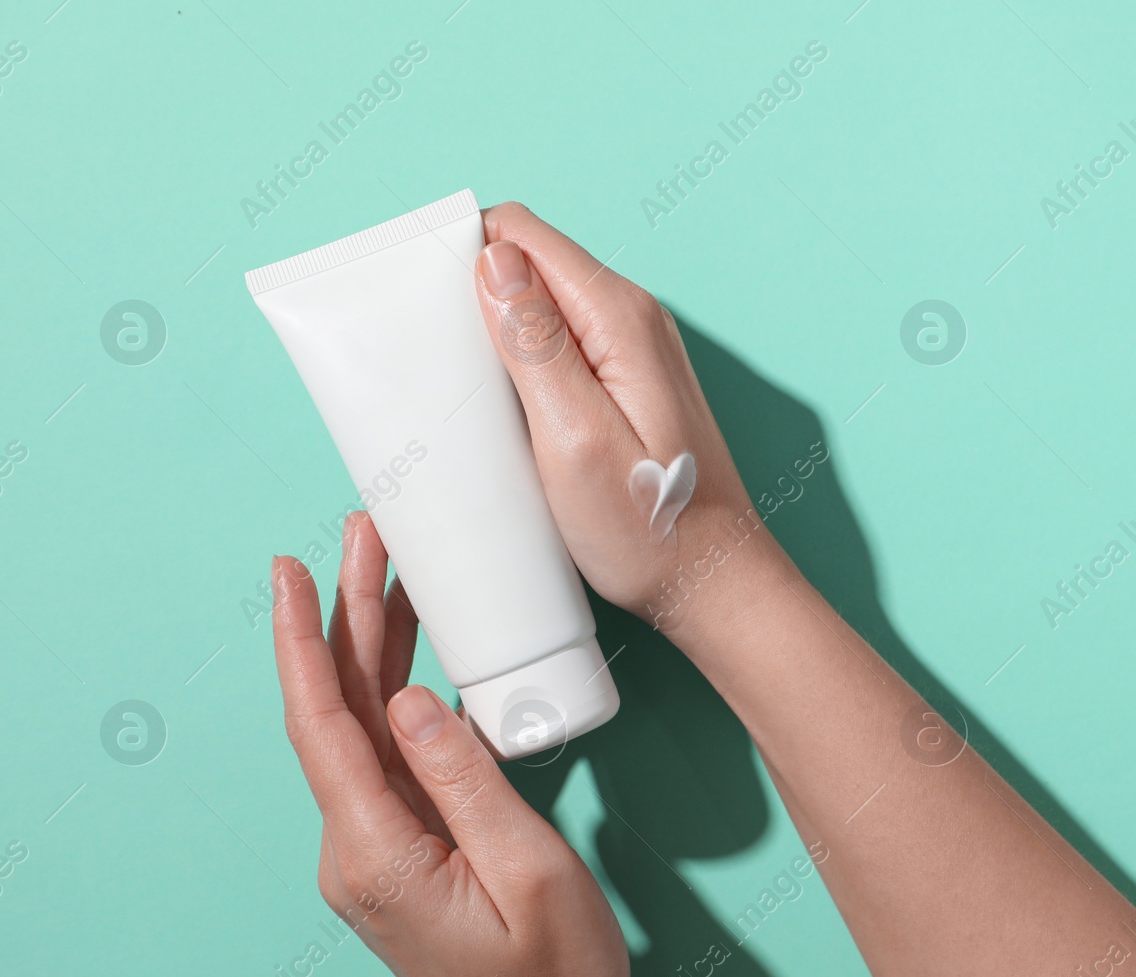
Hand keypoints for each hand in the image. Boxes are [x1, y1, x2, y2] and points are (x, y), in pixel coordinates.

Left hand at [270, 512, 627, 976]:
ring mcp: (377, 851)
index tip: (292, 570)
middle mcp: (360, 849)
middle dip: (344, 617)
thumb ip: (468, 782)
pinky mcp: (402, 853)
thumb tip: (411, 699)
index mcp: (379, 853)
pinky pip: (390, 759)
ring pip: (360, 729)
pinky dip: (397, 695)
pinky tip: (416, 655)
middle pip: (336, 712)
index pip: (322, 725)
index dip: (302, 640)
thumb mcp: (530, 873)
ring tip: (389, 572)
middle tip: (363, 536)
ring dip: (370, 649)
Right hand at [473, 203, 793, 632]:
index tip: (424, 309)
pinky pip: (561, 346)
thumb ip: (535, 344)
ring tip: (468, 396)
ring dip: (495, 336)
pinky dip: (523, 366)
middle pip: (529, 264)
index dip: (462, 255)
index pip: (520, 234)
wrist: (712, 583)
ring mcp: (634, 350)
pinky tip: (506, 415)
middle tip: (441, 366)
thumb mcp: (574, 439)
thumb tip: (494, 260)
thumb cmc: (649, 527)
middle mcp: (632, 317)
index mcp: (618, 316)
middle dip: (474, 297)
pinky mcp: (628, 383)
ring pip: (541, 305)